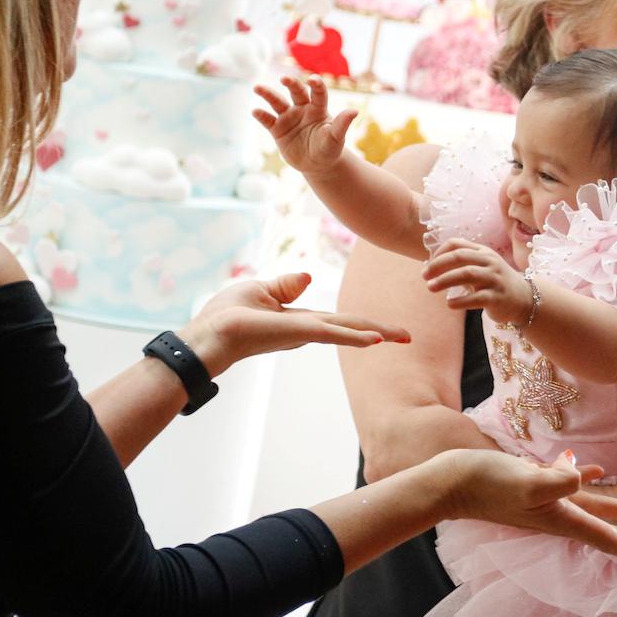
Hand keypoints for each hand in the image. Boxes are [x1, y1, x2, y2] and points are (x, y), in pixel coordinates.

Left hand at [179, 271, 409, 376]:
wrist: (208, 336)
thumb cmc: (226, 316)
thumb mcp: (259, 291)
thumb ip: (285, 286)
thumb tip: (308, 277)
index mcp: (299, 320)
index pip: (337, 322)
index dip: (361, 324)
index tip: (383, 330)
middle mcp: (307, 329)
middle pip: (350, 327)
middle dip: (380, 331)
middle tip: (408, 336)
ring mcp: (304, 333)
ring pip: (348, 331)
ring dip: (376, 333)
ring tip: (403, 336)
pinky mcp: (298, 333)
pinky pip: (333, 334)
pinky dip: (355, 337)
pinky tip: (376, 339)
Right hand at [252, 75, 359, 177]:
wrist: (318, 165)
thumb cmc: (330, 149)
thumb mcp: (336, 138)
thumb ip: (342, 124)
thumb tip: (354, 111)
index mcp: (318, 109)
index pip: (318, 93)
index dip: (316, 85)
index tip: (313, 80)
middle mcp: (302, 109)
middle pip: (296, 92)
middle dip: (291, 84)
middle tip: (284, 79)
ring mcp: (288, 118)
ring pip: (277, 102)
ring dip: (267, 94)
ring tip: (257, 87)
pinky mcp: (277, 129)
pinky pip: (267, 120)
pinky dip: (261, 115)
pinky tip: (255, 111)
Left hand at [422, 238, 531, 324]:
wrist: (524, 299)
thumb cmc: (495, 283)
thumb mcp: (481, 268)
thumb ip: (461, 264)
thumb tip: (431, 267)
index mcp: (483, 252)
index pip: (456, 244)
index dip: (438, 253)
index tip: (428, 266)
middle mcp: (489, 262)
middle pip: (460, 256)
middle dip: (438, 265)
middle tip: (424, 276)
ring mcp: (494, 278)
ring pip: (466, 274)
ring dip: (444, 280)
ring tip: (430, 288)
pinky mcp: (497, 297)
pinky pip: (476, 297)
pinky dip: (460, 300)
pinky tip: (449, 304)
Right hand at [428, 448, 616, 570]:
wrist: (452, 482)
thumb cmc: (487, 483)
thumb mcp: (526, 481)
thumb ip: (556, 481)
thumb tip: (582, 476)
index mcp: (561, 518)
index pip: (607, 538)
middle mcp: (556, 515)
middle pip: (605, 528)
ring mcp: (544, 502)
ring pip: (591, 507)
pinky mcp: (533, 486)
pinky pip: (568, 485)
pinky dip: (584, 479)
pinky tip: (593, 470)